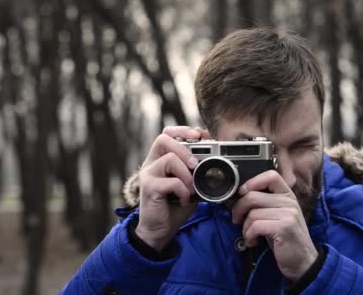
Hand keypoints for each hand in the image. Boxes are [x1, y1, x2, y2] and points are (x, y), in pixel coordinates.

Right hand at [135, 126, 210, 250]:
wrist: (159, 231)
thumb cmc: (174, 207)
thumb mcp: (190, 185)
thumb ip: (196, 170)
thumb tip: (214, 155)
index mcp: (160, 159)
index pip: (167, 134)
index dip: (182, 130)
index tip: (198, 135)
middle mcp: (151, 163)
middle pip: (163, 138)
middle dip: (184, 148)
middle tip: (195, 164)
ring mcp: (148, 174)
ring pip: (169, 158)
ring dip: (186, 173)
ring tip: (191, 187)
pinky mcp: (149, 187)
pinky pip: (171, 181)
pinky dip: (183, 190)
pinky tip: (184, 200)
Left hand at [231, 170, 318, 281]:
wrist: (302, 262)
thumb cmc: (284, 239)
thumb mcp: (277, 216)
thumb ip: (265, 203)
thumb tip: (240, 195)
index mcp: (288, 195)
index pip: (270, 176)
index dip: (252, 182)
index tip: (242, 193)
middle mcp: (289, 201)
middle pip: (253, 196)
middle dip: (239, 209)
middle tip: (237, 220)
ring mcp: (288, 214)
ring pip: (252, 213)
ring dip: (245, 227)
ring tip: (250, 235)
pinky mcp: (284, 227)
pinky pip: (256, 226)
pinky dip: (249, 235)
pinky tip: (253, 241)